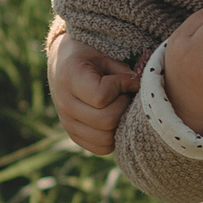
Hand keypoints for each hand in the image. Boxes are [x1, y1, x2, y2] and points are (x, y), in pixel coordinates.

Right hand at [49, 30, 134, 154]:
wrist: (63, 63)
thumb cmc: (89, 55)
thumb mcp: (104, 54)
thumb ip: (122, 72)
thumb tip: (139, 91)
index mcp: (69, 77)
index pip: (101, 96)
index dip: (121, 87)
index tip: (126, 78)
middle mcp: (64, 103)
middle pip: (106, 121)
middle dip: (123, 107)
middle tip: (127, 94)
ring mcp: (67, 123)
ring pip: (105, 139)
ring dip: (120, 124)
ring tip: (120, 106)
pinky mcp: (74, 135)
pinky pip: (101, 148)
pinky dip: (113, 137)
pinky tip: (115, 119)